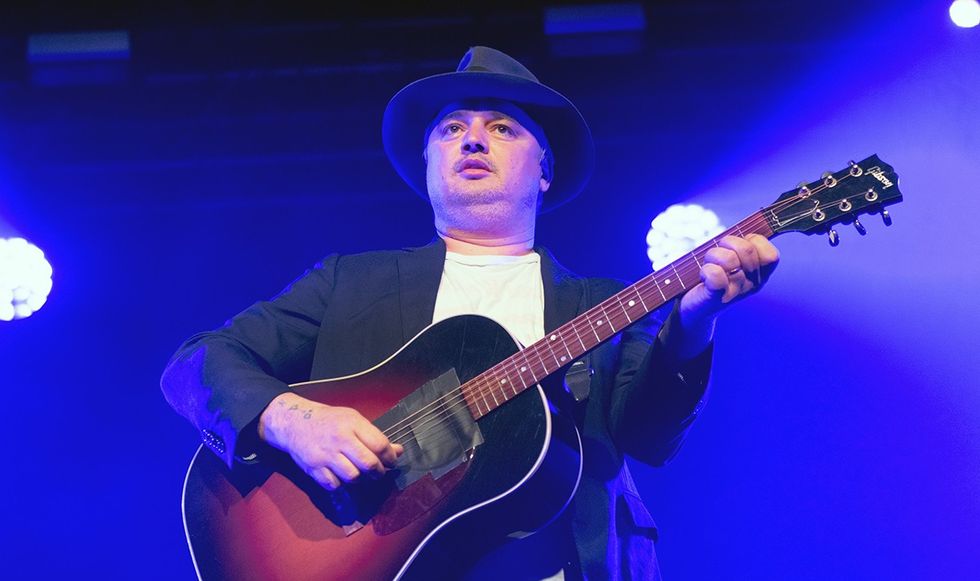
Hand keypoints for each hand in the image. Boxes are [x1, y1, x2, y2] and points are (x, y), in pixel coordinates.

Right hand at [258, 392, 403, 490]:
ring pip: (353, 477)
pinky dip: (341, 484)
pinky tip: (341, 475)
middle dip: (379, 472)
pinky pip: (335, 485)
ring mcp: (325, 455)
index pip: (379, 444)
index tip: (392, 460)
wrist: (295, 423)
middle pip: (368, 464)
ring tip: (360, 473)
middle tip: (379, 472)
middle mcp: (339, 439)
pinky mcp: (314, 469)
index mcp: (352, 424)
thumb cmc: (329, 421)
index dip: (390, 456)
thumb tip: (398, 451)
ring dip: (361, 479)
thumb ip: (374, 436)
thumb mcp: (353, 419)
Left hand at [677, 234, 779, 347]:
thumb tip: (756, 221)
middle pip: (747, 250)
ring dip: (712, 256)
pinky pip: (716, 275)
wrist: (695, 310)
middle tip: (717, 255)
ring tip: (708, 265)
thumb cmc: (713, 277)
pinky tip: (703, 275)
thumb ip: (743, 245)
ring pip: (728, 259)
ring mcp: (736, 292)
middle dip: (727, 243)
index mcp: (760, 275)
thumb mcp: (733, 260)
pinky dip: (706, 270)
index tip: (737, 247)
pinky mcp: (717, 298)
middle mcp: (752, 285)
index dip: (753, 241)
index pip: (770, 254)